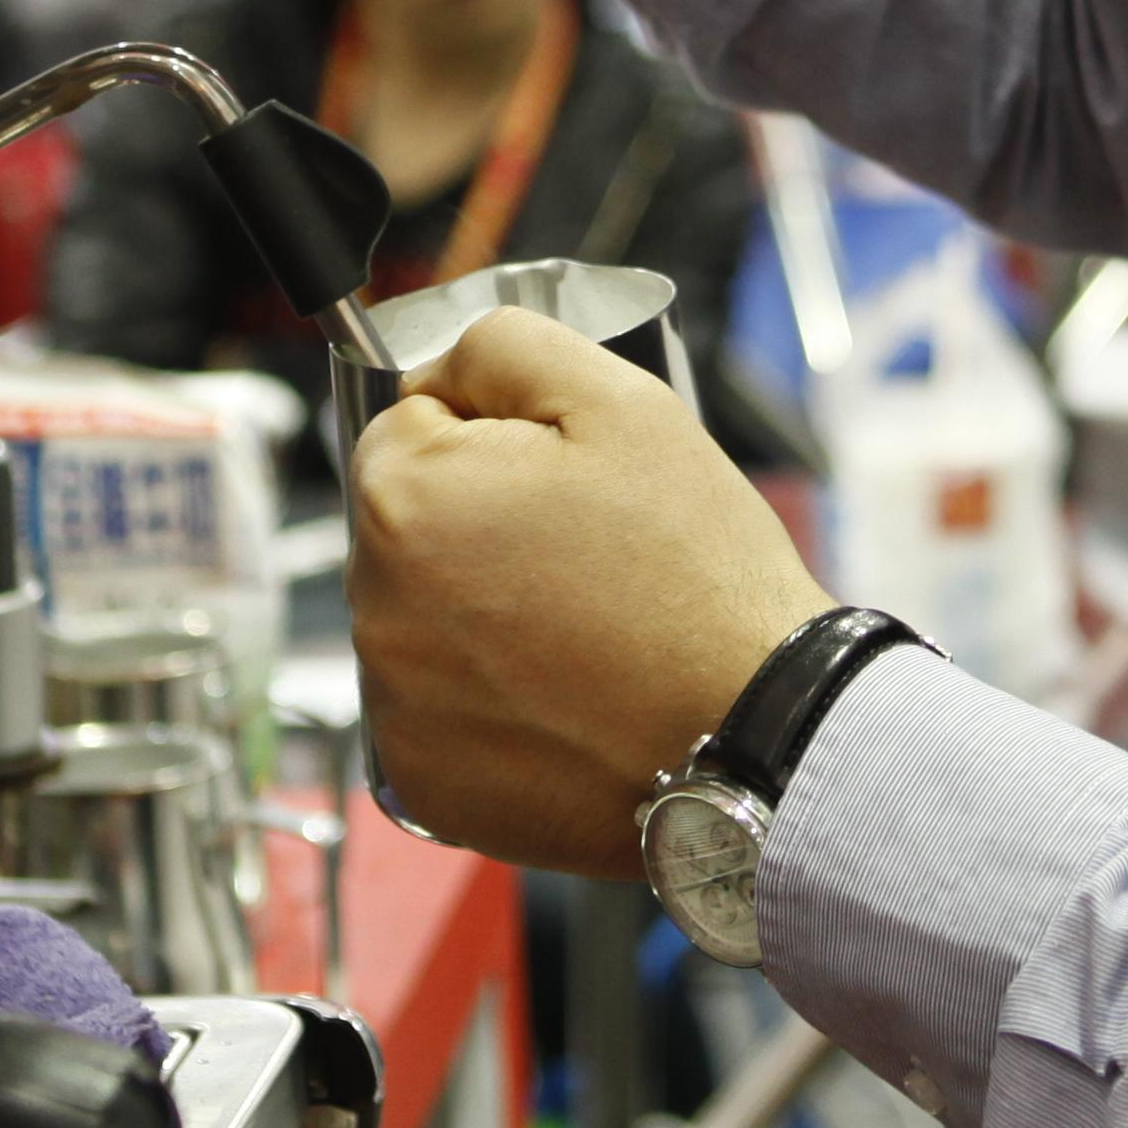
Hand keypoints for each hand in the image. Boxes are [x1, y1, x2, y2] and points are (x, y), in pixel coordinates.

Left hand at [348, 312, 829, 874]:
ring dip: (478, 612)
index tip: (565, 482)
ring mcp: (391, 707)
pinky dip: (487, 699)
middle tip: (586, 555)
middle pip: (409, 524)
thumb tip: (435, 371)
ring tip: (583, 631)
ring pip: (423, 617)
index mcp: (404, 498)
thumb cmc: (695, 572)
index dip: (493, 435)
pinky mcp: (421, 782)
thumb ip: (504, 345)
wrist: (754, 736)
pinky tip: (564, 698)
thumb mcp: (620, 401)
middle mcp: (373, 607)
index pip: (410, 424)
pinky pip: (436, 709)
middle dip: (479, 523)